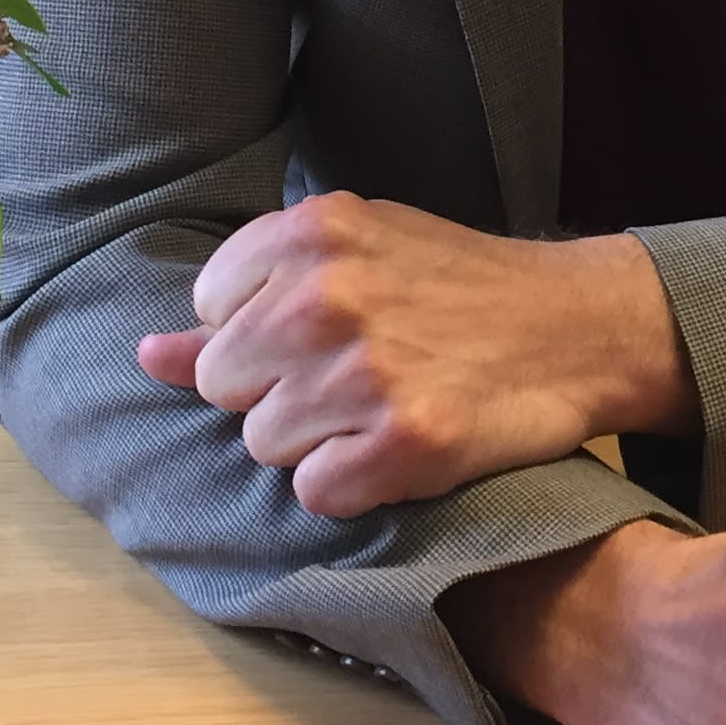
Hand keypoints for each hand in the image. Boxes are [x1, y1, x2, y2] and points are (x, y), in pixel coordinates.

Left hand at [137, 191, 690, 515]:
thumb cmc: (455, 287)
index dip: (258, 333)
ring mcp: (364, 370)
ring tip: (382, 405)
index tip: (320, 329)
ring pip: (264, 443)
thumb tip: (148, 356)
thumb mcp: (354, 254)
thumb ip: (247, 298)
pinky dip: (353, 483)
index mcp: (310, 231)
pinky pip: (316, 493)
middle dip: (276, 390)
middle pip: (225, 384)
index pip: (208, 311)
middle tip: (354, 373)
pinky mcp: (406, 441)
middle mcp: (326, 296)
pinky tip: (399, 445)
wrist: (576, 325)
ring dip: (316, 440)